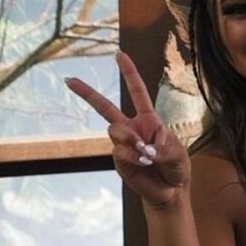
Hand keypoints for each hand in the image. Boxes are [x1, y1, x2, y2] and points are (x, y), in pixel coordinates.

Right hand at [66, 52, 189, 207]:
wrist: (170, 191)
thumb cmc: (177, 168)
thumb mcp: (177, 154)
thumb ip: (161, 149)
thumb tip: (142, 149)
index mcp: (149, 120)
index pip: (137, 92)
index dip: (129, 73)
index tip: (119, 54)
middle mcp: (132, 128)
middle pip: (104, 107)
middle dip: (86, 93)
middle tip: (68, 79)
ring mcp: (123, 144)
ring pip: (114, 130)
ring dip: (129, 139)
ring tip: (146, 153)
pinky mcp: (119, 160)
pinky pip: (119, 151)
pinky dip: (132, 156)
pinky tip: (143, 163)